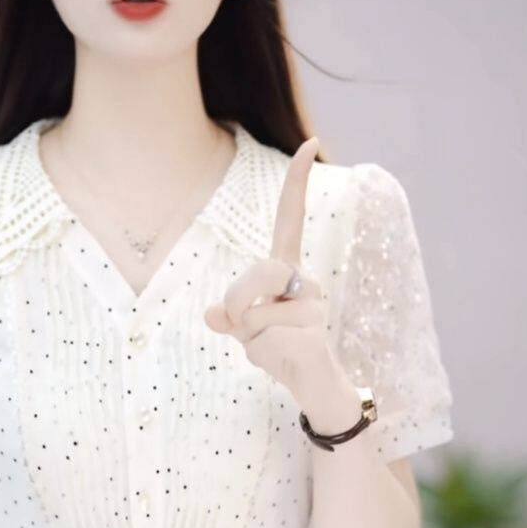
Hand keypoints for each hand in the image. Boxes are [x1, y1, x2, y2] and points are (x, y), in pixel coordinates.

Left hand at [203, 136, 361, 431]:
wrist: (312, 384)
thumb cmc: (280, 349)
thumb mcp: (246, 328)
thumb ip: (230, 315)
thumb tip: (214, 315)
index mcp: (289, 269)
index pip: (291, 219)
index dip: (297, 183)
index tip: (308, 144)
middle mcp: (306, 280)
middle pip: (260, 271)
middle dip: (240, 298)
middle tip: (240, 322)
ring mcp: (312, 306)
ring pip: (255, 313)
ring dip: (249, 335)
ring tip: (269, 346)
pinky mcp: (310, 333)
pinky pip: (264, 338)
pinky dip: (260, 353)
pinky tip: (281, 358)